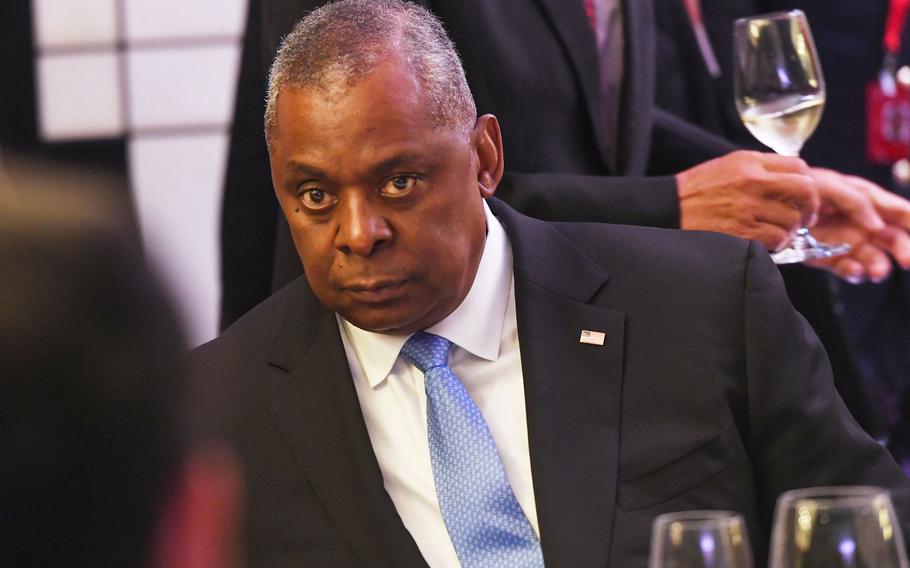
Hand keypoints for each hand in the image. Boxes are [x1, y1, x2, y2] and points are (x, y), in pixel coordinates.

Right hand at [676, 150, 818, 249]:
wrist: (669, 209)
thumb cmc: (696, 191)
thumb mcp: (727, 167)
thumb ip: (759, 169)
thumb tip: (789, 180)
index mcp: (750, 162)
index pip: (798, 166)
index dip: (807, 182)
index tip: (805, 195)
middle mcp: (753, 182)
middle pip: (804, 190)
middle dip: (810, 206)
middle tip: (806, 217)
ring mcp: (749, 208)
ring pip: (791, 219)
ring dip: (788, 229)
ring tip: (776, 232)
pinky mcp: (743, 231)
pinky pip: (776, 239)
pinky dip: (776, 243)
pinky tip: (766, 242)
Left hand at [807, 168, 909, 282]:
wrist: (774, 204)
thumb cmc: (804, 188)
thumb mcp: (830, 185)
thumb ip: (856, 201)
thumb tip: (877, 225)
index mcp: (868, 201)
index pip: (899, 211)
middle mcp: (864, 224)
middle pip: (894, 239)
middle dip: (904, 249)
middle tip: (907, 260)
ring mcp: (849, 242)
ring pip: (875, 258)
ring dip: (880, 266)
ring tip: (877, 271)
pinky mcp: (832, 258)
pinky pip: (849, 269)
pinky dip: (854, 273)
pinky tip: (855, 272)